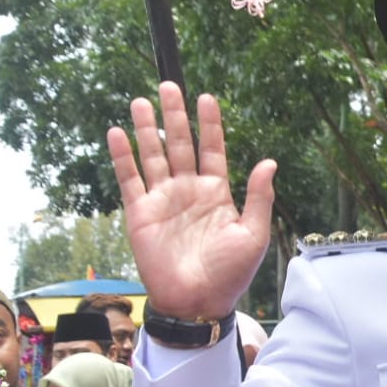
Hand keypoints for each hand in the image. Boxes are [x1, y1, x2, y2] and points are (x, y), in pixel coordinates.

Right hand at [107, 83, 275, 319]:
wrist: (198, 301)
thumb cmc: (231, 273)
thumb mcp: (254, 234)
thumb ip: (258, 197)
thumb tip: (268, 162)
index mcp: (218, 193)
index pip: (212, 150)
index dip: (210, 124)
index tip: (206, 97)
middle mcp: (189, 190)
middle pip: (181, 144)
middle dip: (175, 115)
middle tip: (169, 85)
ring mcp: (164, 200)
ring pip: (153, 155)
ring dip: (146, 129)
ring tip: (141, 100)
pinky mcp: (140, 213)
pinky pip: (130, 179)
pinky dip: (123, 156)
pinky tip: (118, 132)